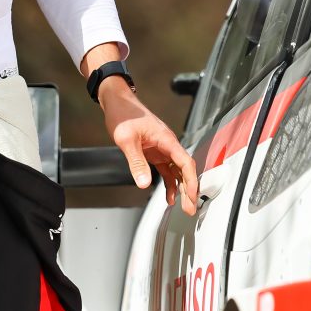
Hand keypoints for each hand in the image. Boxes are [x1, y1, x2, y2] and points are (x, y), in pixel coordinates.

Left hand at [101, 84, 199, 215]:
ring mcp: (162, 149)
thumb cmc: (124, 114)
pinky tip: (169, 196)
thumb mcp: (127, 140)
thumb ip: (137, 162)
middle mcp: (168, 144)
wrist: (117, 103)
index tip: (192, 196)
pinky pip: (166, 170)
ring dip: (181, 188)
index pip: (185, 162)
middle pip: (185, 169)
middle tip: (191, 208)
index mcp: (166, 139)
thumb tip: (144, 183)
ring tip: (184, 206)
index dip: (191, 181)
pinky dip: (170, 183)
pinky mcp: (155, 152)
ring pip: (177, 171)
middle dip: (189, 189)